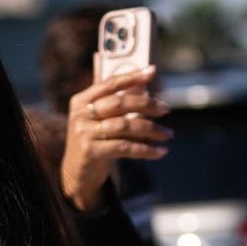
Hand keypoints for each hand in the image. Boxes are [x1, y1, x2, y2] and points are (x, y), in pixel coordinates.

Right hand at [60, 66, 172, 211]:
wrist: (78, 174)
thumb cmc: (95, 142)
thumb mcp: (99, 120)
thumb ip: (115, 103)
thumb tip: (144, 86)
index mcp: (81, 101)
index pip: (109, 84)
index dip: (131, 76)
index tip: (152, 71)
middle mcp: (80, 115)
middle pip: (119, 103)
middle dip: (146, 104)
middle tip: (166, 109)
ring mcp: (84, 133)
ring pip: (125, 126)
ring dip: (151, 129)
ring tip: (167, 134)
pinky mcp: (91, 152)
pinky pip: (125, 147)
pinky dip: (146, 149)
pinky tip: (160, 151)